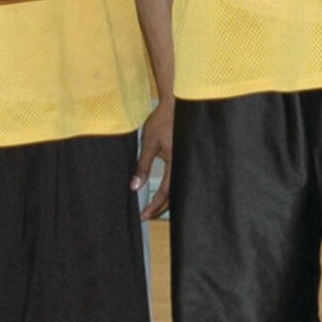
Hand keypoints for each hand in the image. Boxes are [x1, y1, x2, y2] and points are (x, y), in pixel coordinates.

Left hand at [134, 99, 173, 220]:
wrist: (175, 106)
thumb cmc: (162, 122)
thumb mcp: (148, 144)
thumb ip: (142, 166)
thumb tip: (135, 187)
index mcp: (176, 163)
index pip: (165, 192)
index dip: (154, 206)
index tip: (144, 215)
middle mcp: (184, 165)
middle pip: (175, 195)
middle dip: (161, 208)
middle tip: (147, 215)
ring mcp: (186, 162)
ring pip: (178, 188)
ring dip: (167, 200)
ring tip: (153, 207)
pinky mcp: (185, 159)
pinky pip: (179, 179)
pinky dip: (171, 189)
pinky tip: (164, 192)